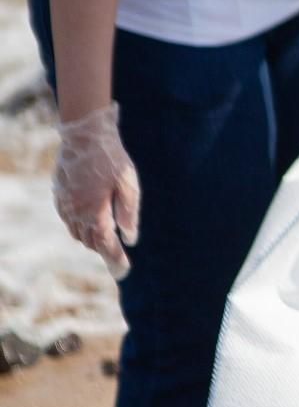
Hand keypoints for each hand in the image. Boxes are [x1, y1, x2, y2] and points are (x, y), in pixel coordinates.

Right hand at [52, 102, 139, 279]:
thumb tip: (130, 240)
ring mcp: (65, 203)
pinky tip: (89, 224)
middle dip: (104, 251)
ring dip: (91, 240)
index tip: (124, 271)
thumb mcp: (128, 185)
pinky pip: (68, 220)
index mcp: (94, 210)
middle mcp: (76, 211)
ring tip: (106, 243)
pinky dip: (79, 228)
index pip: (105, 244)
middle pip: (90, 241)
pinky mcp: (59, 195)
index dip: (115, 259)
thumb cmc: (112, 159)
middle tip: (119, 258)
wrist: (85, 135)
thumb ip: (129, 214)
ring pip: (77, 233)